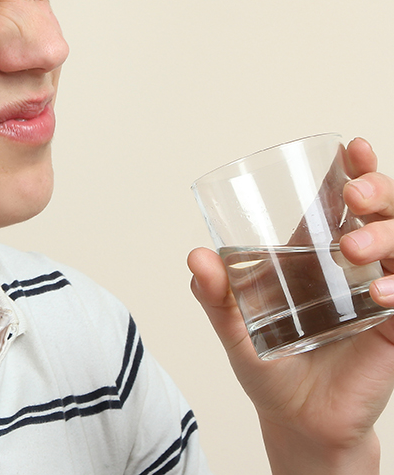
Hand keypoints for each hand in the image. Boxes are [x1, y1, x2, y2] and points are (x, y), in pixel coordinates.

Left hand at [188, 138, 393, 473]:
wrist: (295, 422)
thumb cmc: (269, 368)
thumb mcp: (235, 330)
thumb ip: (215, 296)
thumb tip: (196, 257)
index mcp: (317, 256)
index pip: (345, 202)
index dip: (355, 170)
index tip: (352, 148)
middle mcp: (357, 267)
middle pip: (384, 212)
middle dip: (379, 190)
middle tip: (356, 193)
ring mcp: (383, 294)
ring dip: (387, 235)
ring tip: (353, 249)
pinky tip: (382, 296)